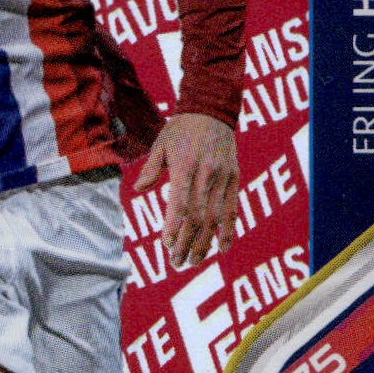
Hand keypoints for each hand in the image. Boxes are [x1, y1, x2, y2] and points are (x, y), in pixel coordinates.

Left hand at [133, 113, 238, 269]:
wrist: (212, 110)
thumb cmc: (181, 129)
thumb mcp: (161, 144)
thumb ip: (151, 168)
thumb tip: (138, 189)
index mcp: (185, 165)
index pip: (180, 202)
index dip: (174, 226)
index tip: (166, 245)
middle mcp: (206, 173)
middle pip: (198, 215)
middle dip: (187, 242)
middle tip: (176, 262)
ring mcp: (223, 177)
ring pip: (216, 217)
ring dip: (205, 242)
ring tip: (193, 261)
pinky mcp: (234, 178)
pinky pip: (233, 208)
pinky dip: (228, 230)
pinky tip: (222, 248)